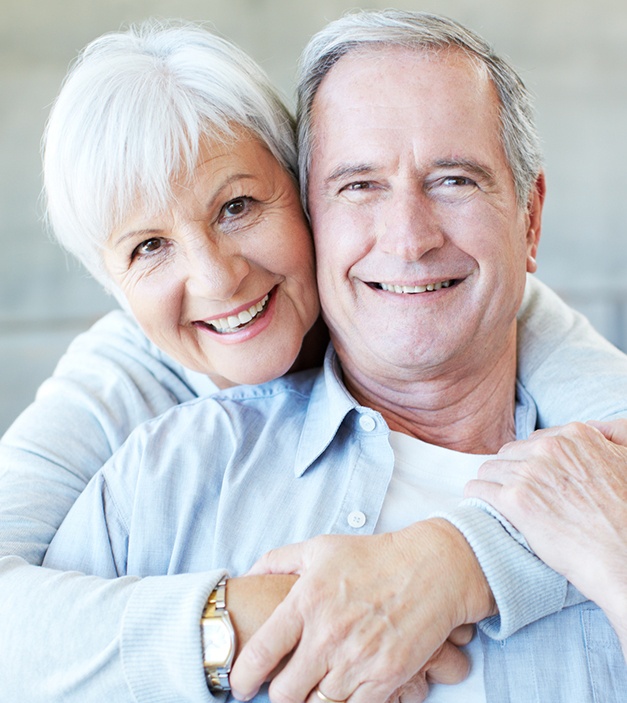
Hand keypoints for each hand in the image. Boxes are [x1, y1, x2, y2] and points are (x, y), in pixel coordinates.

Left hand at [229, 520, 493, 702]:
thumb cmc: (373, 556)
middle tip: (284, 685)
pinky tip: (343, 690)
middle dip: (279, 693)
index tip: (240, 685)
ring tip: (315, 685)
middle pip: (284, 693)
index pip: (259, 654)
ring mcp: (357, 660)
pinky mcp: (385, 677)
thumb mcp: (320, 547)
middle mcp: (327, 635)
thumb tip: (249, 572)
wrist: (431, 568)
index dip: (242, 677)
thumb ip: (279, 560)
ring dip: (312, 700)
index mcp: (306, 602)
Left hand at [465, 419, 626, 653]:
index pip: (534, 441)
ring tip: (502, 504)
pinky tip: (485, 507)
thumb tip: (597, 426)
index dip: (533, 463)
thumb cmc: (625, 517)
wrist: (623, 559)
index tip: (535, 481)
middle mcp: (551, 448)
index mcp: (575, 436)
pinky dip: (478, 498)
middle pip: (509, 454)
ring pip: (489, 470)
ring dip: (493, 486)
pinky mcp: (515, 500)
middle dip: (511, 473)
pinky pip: (477, 489)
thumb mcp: (625, 462)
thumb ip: (611, 437)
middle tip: (519, 495)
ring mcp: (531, 473)